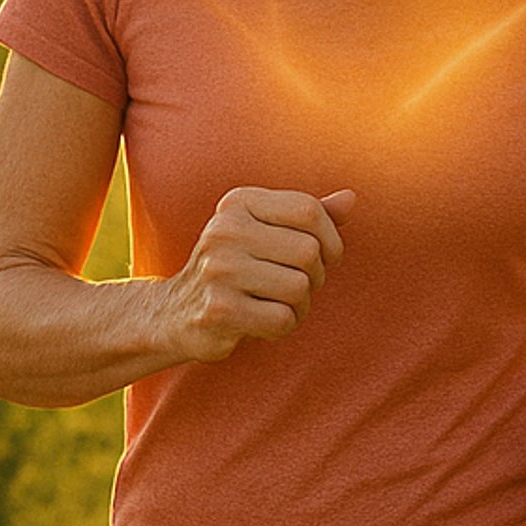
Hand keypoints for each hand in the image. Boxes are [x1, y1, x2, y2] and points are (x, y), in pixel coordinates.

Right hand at [160, 187, 354, 363]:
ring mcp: (218, 270)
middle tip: (291, 286)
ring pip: (299, 288)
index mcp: (238, 202)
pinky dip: (283, 326)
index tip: (322, 256)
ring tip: (274, 303)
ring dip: (299, 305)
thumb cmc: (236, 267)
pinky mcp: (217, 310)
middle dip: (314, 276)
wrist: (174, 313)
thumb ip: (310, 215)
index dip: (330, 239)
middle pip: (309, 252)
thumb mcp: (268, 232)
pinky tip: (261, 322)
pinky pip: (282, 319)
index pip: (309, 211)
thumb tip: (351, 199)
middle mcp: (224, 230)